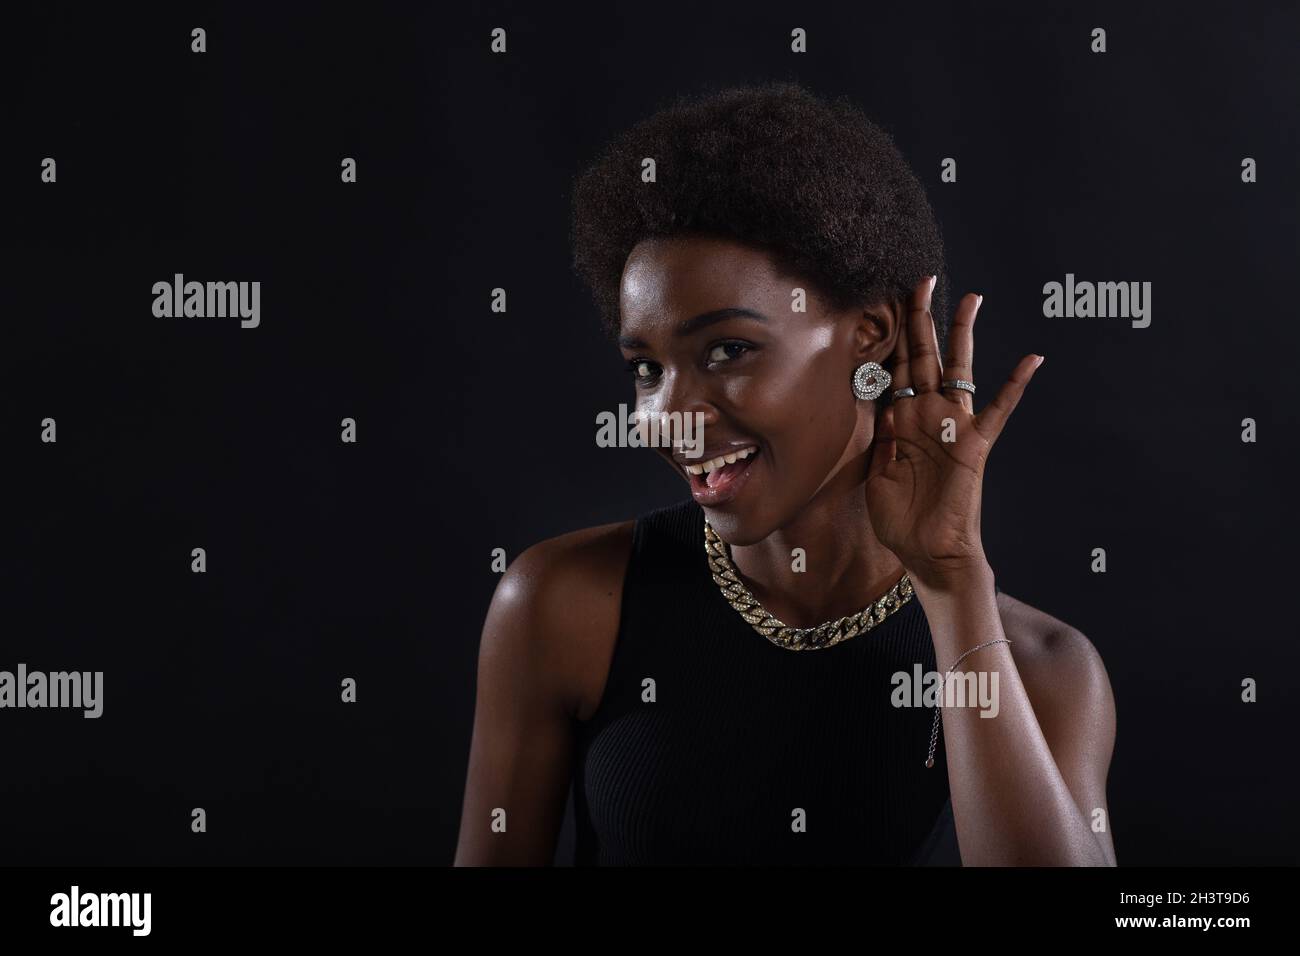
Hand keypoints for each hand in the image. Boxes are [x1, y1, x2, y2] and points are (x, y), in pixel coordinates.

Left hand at [865, 275, 1041, 591]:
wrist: (928, 554)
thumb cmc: (902, 520)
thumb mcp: (876, 472)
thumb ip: (879, 436)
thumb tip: (877, 403)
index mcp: (901, 421)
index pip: (895, 368)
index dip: (891, 337)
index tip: (887, 302)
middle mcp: (928, 416)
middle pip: (924, 356)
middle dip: (921, 318)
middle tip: (922, 279)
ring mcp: (953, 427)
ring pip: (958, 370)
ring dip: (964, 334)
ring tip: (972, 298)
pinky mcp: (974, 445)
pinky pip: (999, 410)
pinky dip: (1015, 385)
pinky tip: (1032, 358)